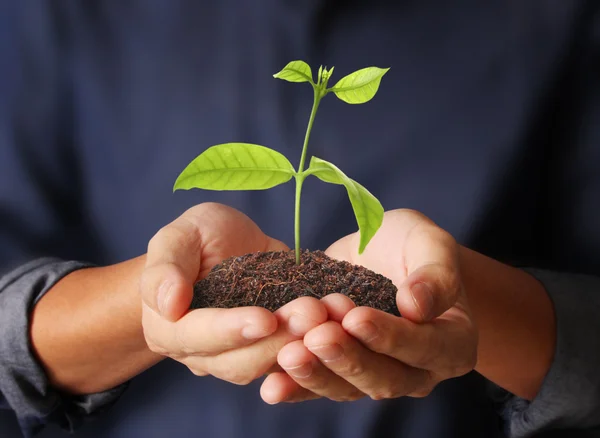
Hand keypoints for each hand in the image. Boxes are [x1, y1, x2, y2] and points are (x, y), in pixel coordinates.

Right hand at [139, 203, 327, 384]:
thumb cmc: (197, 238)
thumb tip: (168, 304)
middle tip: (311, 313)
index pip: (197, 336)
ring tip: (327, 315)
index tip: (264, 318)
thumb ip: (166, 266)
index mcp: (170, 328)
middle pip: (237, 361)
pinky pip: (292, 357)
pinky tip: (337, 321)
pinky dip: (314, 344)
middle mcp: (203, 353)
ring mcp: (239, 355)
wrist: (226, 246)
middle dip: (276, 340)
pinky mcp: (271, 348)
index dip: (230, 330)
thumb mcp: (178, 236)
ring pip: (268, 365)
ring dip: (299, 344)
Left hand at [260, 209, 476, 402]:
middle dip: (348, 359)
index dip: (391, 337)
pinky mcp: (340, 372)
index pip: (426, 348)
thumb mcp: (430, 244)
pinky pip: (319, 388)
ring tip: (289, 354)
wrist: (381, 253)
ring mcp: (377, 376)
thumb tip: (418, 307)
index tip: (357, 318)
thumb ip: (435, 273)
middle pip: (386, 378)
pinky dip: (296, 388)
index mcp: (452, 342)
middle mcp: (418, 370)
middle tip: (317, 336)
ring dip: (317, 374)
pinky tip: (272, 386)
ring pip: (348, 389)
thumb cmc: (412, 247)